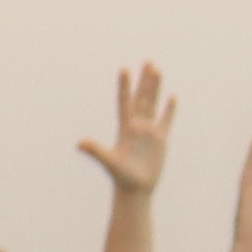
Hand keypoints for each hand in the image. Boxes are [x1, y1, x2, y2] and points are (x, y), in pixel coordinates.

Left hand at [74, 64, 171, 197]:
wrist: (135, 189)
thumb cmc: (121, 177)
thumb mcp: (109, 162)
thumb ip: (95, 151)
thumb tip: (79, 144)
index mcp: (125, 128)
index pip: (125, 102)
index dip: (124, 86)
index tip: (124, 69)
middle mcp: (136, 126)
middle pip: (141, 98)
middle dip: (144, 81)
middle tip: (148, 62)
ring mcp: (149, 132)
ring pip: (153, 105)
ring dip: (156, 88)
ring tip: (158, 71)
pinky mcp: (161, 140)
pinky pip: (166, 120)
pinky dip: (169, 109)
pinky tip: (172, 97)